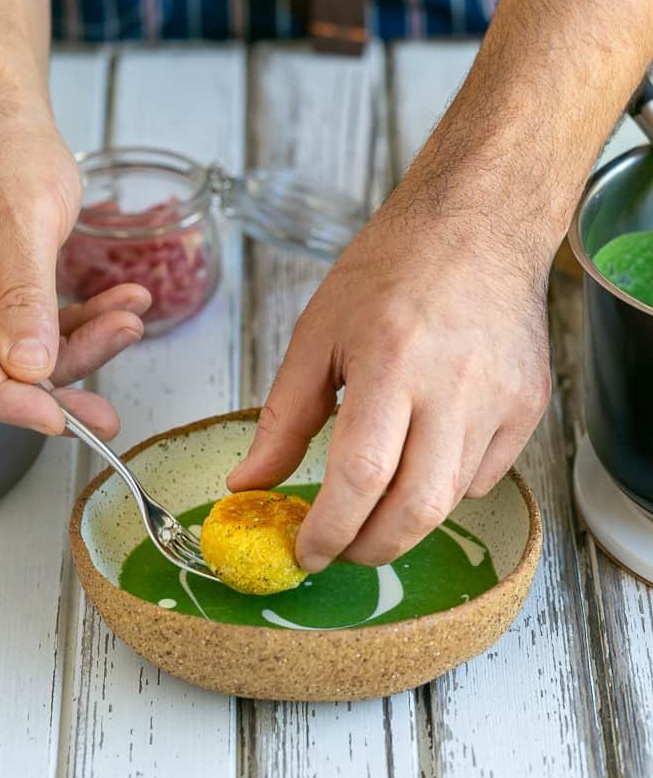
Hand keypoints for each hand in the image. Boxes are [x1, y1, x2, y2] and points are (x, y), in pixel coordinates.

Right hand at [0, 108, 149, 436]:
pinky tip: (118, 308)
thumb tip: (30, 367)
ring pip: (22, 354)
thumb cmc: (4, 149)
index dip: (8, 400)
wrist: (1, 120)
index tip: (59, 421)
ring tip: (129, 319)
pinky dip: (79, 325)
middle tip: (108, 410)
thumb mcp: (26, 218)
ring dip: (82, 345)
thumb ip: (26, 296)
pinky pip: (35, 331)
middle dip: (60, 380)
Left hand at [228, 195, 551, 570]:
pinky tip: (419, 460)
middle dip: (368, 548)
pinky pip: (483, 478)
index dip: (329, 530)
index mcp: (391, 362)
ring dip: (402, 523)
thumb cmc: (391, 270)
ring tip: (371, 506)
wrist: (477, 225)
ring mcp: (501, 400)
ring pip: (451, 502)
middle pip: (416, 509)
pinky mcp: (528, 407)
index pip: (361, 477)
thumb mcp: (316, 335)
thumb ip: (283, 418)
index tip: (304, 552)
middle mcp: (454, 387)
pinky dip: (443, 489)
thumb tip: (249, 483)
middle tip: (337, 547)